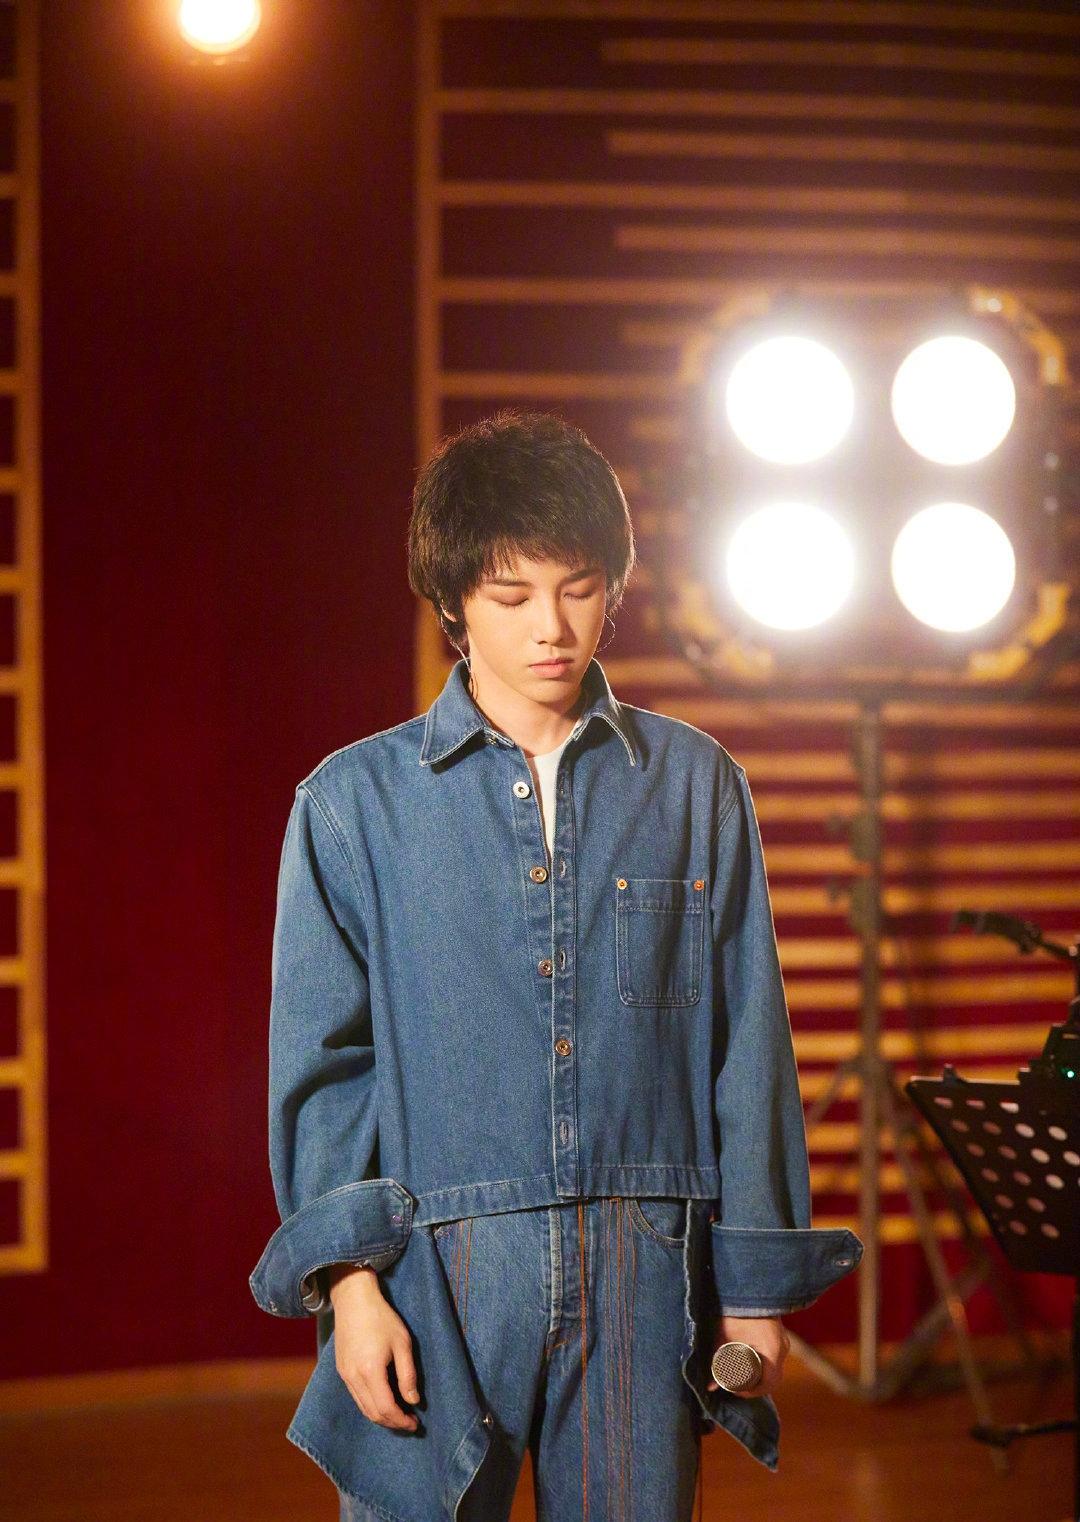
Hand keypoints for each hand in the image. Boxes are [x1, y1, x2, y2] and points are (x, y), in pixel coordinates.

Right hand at [328, 1264, 421, 1431]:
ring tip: (399, 1414)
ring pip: (363, 1408)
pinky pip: (356, 1397)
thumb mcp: (402, 1343)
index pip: (386, 1409)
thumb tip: (413, 1401)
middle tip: (409, 1423)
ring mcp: (344, 1375)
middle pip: (372, 1413)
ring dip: (381, 1416)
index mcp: (370, 1371)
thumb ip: (408, 1374)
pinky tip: (383, 1400)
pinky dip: (370, 1405)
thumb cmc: (381, 1318)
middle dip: (392, 1423)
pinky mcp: (341, 1370)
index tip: (415, 1423)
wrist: (354, 1300)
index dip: (401, 1421)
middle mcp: (353, 1377)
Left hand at [706, 1314, 788, 1398]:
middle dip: (754, 1384)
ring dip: (758, 1372)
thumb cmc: (735, 1310)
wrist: (746, 1283)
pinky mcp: (777, 1332)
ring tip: (738, 1372)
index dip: (751, 1392)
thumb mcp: (723, 1336)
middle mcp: (782, 1346)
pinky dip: (761, 1361)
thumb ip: (716, 1362)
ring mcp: (782, 1338)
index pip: (769, 1383)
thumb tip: (709, 1386)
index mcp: (772, 1350)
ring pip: (773, 1365)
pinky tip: (747, 1359)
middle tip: (734, 1384)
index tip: (734, 1390)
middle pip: (772, 1376)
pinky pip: (772, 1354)